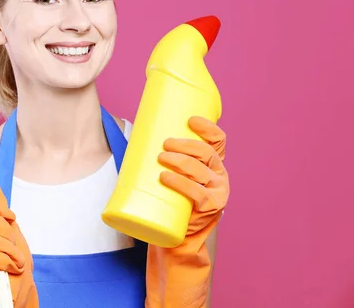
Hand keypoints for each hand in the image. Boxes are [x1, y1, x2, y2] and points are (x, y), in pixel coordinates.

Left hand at [158, 115, 228, 235]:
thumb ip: (163, 158)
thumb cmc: (172, 197)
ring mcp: (217, 191)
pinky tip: (166, 177)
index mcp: (213, 162)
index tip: (190, 120)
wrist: (178, 234)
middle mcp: (219, 174)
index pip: (218, 140)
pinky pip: (198, 193)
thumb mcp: (174, 174)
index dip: (207, 128)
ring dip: (180, 161)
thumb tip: (134, 137)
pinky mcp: (210, 207)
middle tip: (165, 144)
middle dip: (185, 144)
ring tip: (161, 158)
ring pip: (200, 170)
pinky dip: (181, 184)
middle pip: (207, 152)